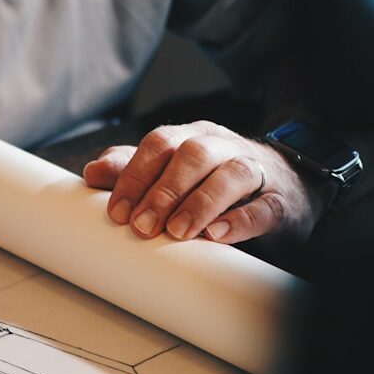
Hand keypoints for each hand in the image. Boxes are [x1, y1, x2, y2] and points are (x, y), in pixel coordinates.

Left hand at [83, 121, 326, 242]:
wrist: (283, 188)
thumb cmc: (212, 181)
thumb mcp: (171, 173)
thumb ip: (132, 171)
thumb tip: (91, 173)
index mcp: (191, 138)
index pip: (160, 144)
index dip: (135, 176)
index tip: (117, 212)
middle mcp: (222, 147)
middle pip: (192, 155)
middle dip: (163, 191)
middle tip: (142, 226)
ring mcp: (255, 171)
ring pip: (230, 174)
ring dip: (199, 203)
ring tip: (177, 232)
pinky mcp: (279, 201)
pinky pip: (263, 206)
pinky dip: (240, 220)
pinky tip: (217, 235)